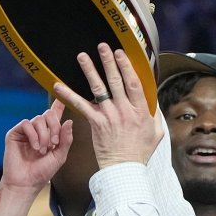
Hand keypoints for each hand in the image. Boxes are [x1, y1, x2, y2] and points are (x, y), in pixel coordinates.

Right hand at [0, 99, 73, 192]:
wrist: (26, 183)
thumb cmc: (42, 172)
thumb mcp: (59, 156)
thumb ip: (65, 139)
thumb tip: (69, 121)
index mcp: (49, 134)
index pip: (55, 115)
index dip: (59, 105)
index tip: (64, 96)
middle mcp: (38, 130)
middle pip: (48, 114)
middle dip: (54, 126)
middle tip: (54, 142)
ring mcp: (26, 131)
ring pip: (38, 119)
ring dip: (43, 135)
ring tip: (42, 150)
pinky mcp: (15, 133)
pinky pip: (26, 124)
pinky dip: (33, 135)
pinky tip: (35, 147)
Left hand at [53, 43, 161, 168]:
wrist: (124, 169)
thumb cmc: (140, 153)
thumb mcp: (156, 133)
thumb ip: (154, 116)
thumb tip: (153, 103)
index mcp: (140, 111)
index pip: (134, 83)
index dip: (127, 67)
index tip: (121, 54)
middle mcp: (125, 110)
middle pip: (116, 81)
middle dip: (108, 62)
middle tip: (102, 46)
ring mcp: (109, 116)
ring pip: (99, 89)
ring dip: (90, 71)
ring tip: (82, 57)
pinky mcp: (96, 123)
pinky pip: (81, 106)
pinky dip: (69, 95)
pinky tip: (59, 85)